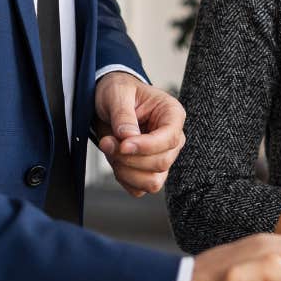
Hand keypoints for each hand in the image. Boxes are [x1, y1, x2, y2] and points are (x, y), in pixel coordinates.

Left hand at [93, 72, 185, 196]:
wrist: (108, 102)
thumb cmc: (118, 92)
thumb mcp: (117, 94)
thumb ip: (123, 115)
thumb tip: (128, 138)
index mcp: (172, 115)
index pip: (170, 139)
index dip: (146, 146)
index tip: (123, 144)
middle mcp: (171, 139)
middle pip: (161, 163)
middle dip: (130, 158)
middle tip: (107, 141)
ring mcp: (161, 157)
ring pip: (153, 182)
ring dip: (126, 171)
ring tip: (110, 149)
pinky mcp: (148, 172)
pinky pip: (139, 189)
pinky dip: (123, 179)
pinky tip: (114, 160)